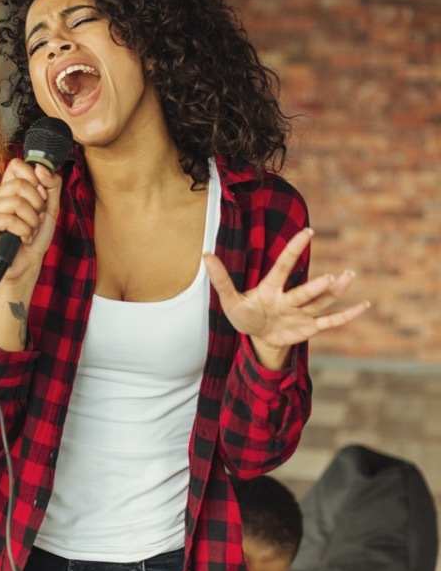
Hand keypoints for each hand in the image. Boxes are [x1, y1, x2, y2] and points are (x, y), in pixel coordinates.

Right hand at [0, 158, 62, 286]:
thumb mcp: (51, 207)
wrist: (29, 262)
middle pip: (20, 184)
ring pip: (16, 202)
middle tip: (36, 219)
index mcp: (8, 187)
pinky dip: (24, 231)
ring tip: (30, 231)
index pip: (16, 165)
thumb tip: (41, 168)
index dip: (34, 178)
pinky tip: (22, 238)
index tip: (41, 197)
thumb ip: (51, 185)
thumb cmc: (36, 236)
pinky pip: (9, 219)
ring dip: (32, 221)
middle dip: (37, 205)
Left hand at [204, 228, 370, 368]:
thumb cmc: (245, 315)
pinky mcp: (308, 328)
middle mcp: (289, 299)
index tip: (307, 232)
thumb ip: (220, 280)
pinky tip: (364, 305)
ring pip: (320, 302)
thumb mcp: (230, 301)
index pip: (283, 267)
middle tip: (329, 277)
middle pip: (304, 292)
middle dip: (316, 287)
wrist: (258, 339)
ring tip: (348, 278)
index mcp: (270, 289)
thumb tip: (206, 255)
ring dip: (335, 292)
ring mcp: (301, 313)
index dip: (294, 250)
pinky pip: (330, 321)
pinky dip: (347, 315)